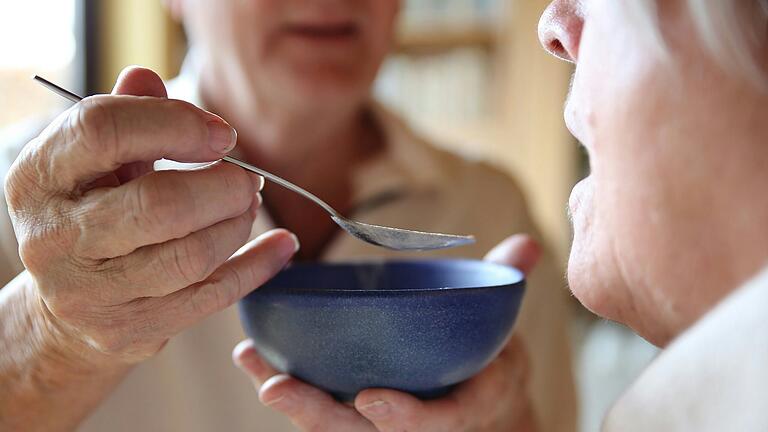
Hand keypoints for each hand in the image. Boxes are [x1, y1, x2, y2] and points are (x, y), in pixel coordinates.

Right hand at [5, 66, 298, 365]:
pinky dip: (258, 266)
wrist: (67, 306)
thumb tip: (148, 78)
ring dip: (237, 224)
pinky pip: (212, 296)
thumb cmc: (91, 214)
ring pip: (191, 256)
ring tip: (248, 205)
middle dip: (222, 186)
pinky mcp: (130, 331)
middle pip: (158, 205)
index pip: (103, 131)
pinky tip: (281, 246)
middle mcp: (55, 239)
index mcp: (39, 178)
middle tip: (247, 179)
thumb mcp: (93, 162)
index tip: (222, 134)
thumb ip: (124, 117)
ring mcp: (91, 293)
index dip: (175, 124)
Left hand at [233, 234, 539, 431]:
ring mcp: (385, 419)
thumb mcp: (505, 324)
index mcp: (465, 406)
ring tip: (253, 364)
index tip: (371, 400)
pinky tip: (253, 355)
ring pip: (336, 423)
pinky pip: (323, 403)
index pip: (440, 422)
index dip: (407, 417)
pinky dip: (289, 380)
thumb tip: (526, 247)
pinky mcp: (359, 407)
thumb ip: (510, 284)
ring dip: (292, 397)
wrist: (478, 391)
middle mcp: (421, 421)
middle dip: (320, 416)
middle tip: (278, 387)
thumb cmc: (487, 356)